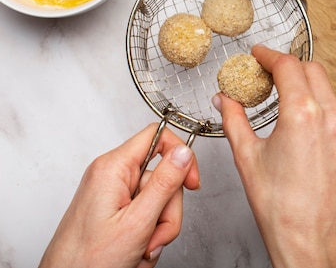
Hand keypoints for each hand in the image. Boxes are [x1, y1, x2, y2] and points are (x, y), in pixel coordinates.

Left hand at [39, 124, 199, 267]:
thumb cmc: (87, 260)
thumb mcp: (137, 222)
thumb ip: (164, 184)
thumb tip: (183, 153)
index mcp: (113, 168)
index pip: (157, 136)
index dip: (181, 155)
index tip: (192, 181)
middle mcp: (111, 176)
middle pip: (162, 177)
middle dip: (167, 210)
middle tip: (155, 235)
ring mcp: (113, 194)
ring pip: (158, 200)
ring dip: (158, 228)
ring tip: (142, 248)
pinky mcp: (115, 210)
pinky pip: (146, 214)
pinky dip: (148, 234)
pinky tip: (137, 250)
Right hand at [213, 45, 335, 267]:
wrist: (313, 241)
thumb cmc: (280, 207)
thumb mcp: (247, 157)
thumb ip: (234, 120)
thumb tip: (224, 100)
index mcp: (302, 114)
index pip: (288, 65)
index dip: (270, 55)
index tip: (259, 55)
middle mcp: (333, 117)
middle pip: (313, 71)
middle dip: (291, 68)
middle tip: (271, 76)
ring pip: (330, 93)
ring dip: (309, 91)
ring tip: (288, 107)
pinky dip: (324, 113)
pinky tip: (308, 131)